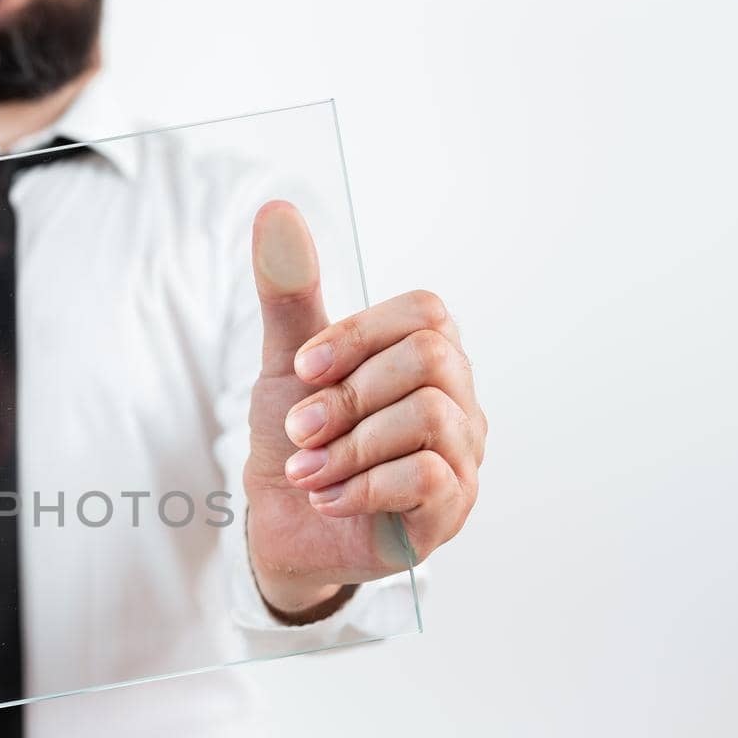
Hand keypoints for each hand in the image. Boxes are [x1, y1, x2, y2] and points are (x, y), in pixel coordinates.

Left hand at [242, 202, 486, 615]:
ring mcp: (462, 457)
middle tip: (300, 430)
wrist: (285, 526)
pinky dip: (363, 486)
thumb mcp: (286, 364)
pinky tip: (328, 499)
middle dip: (349, 394)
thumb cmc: (298, 440)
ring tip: (307, 471)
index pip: (425, 312)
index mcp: (427, 356)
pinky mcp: (450, 511)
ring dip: (350, 446)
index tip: (302, 368)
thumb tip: (275, 210)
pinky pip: (427, 477)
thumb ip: (289, 292)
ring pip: (430, 419)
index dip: (359, 334)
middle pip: (431, 360)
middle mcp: (459, 400)